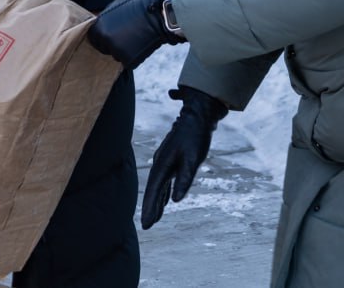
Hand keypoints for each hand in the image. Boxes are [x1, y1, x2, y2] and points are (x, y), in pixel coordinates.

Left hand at [87, 0, 181, 69]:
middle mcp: (104, 40)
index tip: (110, 36)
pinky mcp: (128, 60)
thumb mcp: (115, 7)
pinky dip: (133, 56)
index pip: (93, 39)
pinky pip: (127, 61)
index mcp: (98, 27)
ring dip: (123, 51)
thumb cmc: (138, 7)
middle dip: (112, 45)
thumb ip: (105, 19)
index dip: (101, 38)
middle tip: (125, 38)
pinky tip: (141, 45)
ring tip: (135, 38)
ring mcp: (116, 50)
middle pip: (104, 48)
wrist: (159, 15)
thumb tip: (99, 25)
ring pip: (116, 55)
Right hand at [141, 86, 229, 228]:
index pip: (155, 191)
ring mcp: (165, 161)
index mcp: (163, 164)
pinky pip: (165, 180)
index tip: (147, 224)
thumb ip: (185, 179)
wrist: (197, 117)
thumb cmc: (195, 137)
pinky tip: (165, 201)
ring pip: (158, 186)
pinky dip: (163, 192)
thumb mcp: (193, 159)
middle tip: (148, 226)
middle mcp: (160, 163)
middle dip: (150, 208)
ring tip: (154, 218)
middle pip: (153, 189)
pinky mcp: (171, 160)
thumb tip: (177, 200)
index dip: (150, 208)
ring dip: (156, 201)